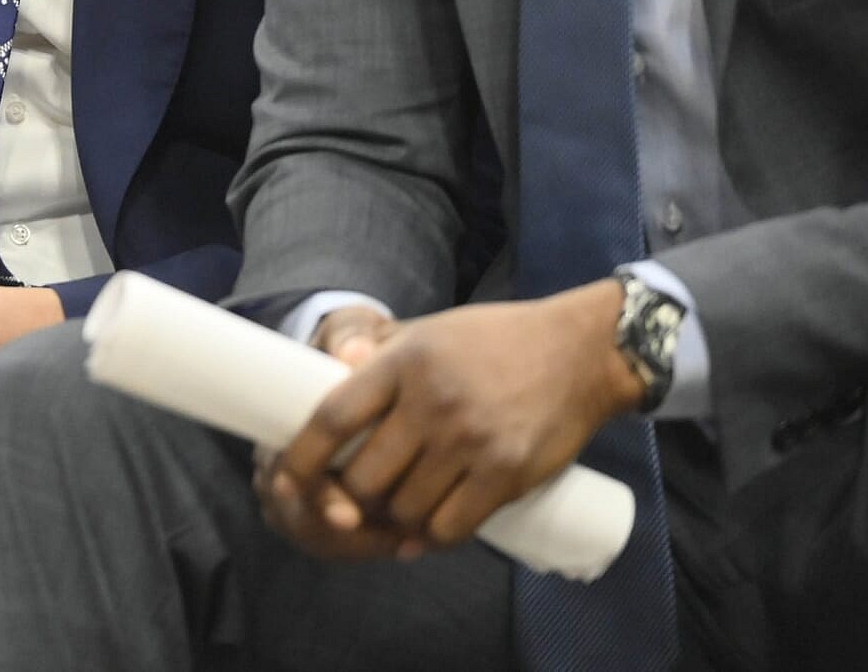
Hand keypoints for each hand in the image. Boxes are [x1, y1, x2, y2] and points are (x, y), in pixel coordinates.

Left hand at [260, 283, 642, 562]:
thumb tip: (329, 376)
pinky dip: (430, 538)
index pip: (333, 416)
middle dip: (348, 498)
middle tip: (350, 501)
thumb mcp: (428, 330)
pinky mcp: (507, 474)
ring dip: (391, 521)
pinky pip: (450, 527)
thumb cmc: (493, 340)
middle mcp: (433, 402)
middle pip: (364, 476)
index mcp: (404, 361)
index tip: (287, 477)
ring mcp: (471, 441)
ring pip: (405, 508)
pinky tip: (424, 532)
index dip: (303, 456)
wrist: (580, 352)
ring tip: (391, 513)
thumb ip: (378, 355)